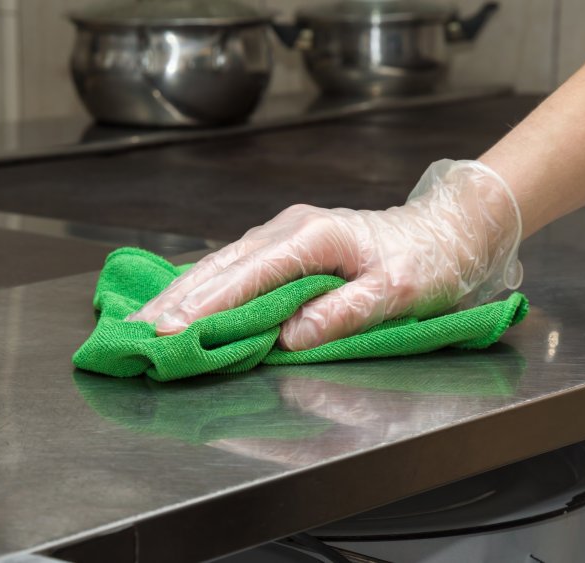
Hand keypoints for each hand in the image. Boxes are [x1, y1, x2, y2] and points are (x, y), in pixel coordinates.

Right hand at [129, 160, 522, 349]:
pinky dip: (202, 286)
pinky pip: (233, 267)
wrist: (446, 228)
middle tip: (137, 331)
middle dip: (177, 300)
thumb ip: (344, 312)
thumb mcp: (399, 291)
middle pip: (220, 266)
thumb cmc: (427, 258)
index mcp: (313, 237)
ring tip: (144, 320)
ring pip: (220, 264)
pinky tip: (179, 301)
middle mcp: (288, 229)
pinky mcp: (283, 247)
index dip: (207, 305)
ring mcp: (282, 234)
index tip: (171, 331)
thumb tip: (290, 336)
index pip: (248, 275)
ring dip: (181, 293)